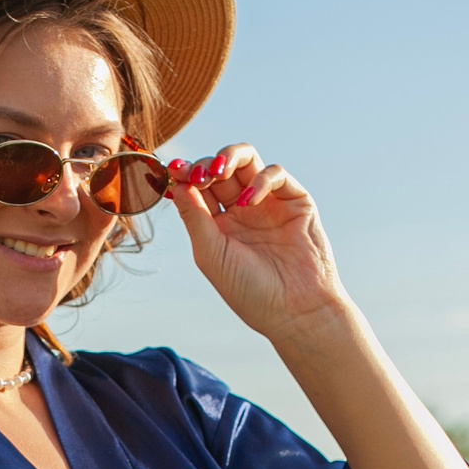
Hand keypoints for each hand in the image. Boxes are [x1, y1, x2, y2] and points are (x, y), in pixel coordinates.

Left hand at [166, 144, 354, 347]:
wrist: (295, 310)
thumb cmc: (251, 291)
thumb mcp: (211, 254)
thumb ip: (194, 217)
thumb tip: (176, 183)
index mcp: (218, 224)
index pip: (198, 188)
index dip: (185, 175)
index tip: (172, 170)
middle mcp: (242, 210)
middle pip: (220, 169)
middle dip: (205, 165)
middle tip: (198, 175)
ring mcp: (269, 202)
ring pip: (247, 160)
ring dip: (230, 157)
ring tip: (220, 172)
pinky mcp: (295, 200)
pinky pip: (276, 174)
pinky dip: (262, 179)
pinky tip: (251, 200)